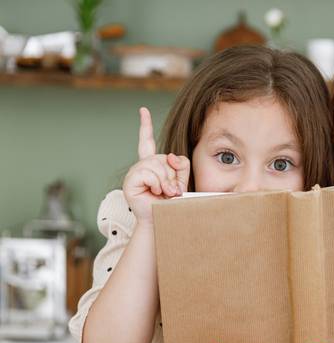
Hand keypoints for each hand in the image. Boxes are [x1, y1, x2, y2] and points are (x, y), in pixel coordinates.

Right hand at [123, 107, 189, 224]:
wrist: (163, 220)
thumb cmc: (172, 203)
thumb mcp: (182, 180)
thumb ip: (181, 164)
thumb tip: (171, 157)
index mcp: (151, 164)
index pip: (147, 141)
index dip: (145, 125)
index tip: (143, 110)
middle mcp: (141, 166)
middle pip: (163, 158)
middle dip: (172, 175)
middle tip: (172, 190)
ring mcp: (134, 173)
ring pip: (156, 165)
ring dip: (165, 181)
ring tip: (164, 192)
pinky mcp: (130, 181)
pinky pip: (148, 173)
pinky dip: (156, 183)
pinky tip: (154, 191)